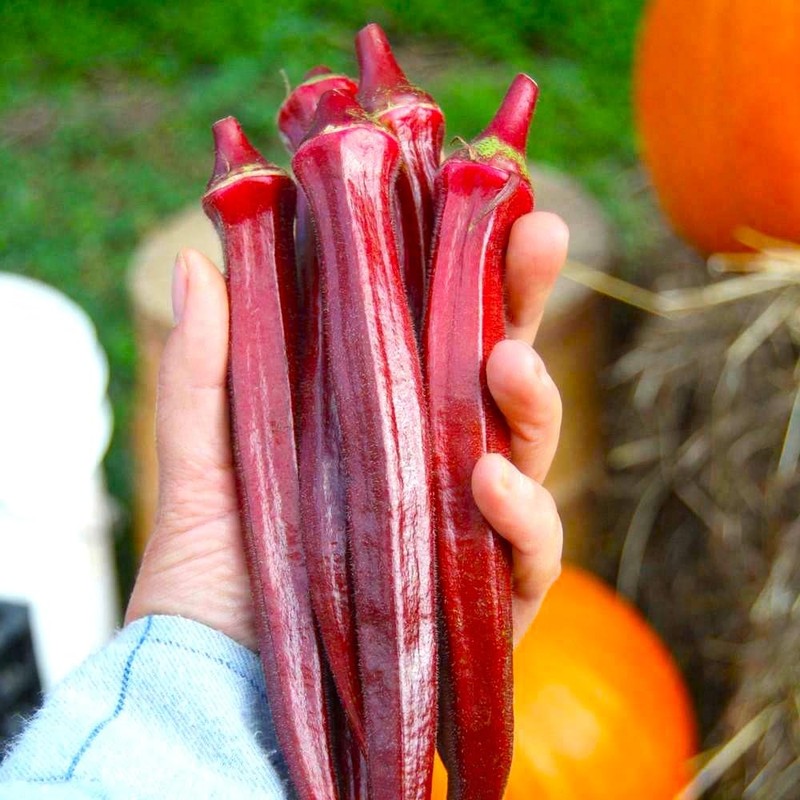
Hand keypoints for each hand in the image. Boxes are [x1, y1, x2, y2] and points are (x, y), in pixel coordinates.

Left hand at [125, 211, 567, 648]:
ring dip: (532, 400)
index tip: (502, 205)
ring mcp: (471, 525)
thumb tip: (197, 261)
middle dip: (529, 301)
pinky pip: (532, 549)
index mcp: (387, 414)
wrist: (222, 680)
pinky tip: (492, 480)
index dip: (479, 268)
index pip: (446, 328)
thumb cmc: (216, 566)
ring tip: (504, 365)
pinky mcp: (489, 595)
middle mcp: (438, 460)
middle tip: (536, 240)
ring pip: (532, 447)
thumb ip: (204, 366)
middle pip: (505, 368)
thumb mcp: (206, 455)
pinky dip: (524, 513)